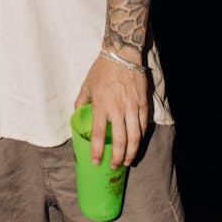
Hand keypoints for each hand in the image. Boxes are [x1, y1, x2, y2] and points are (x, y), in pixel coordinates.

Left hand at [74, 51, 149, 167]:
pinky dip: (141, 139)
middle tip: (114, 166)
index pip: (97, 134)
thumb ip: (81, 102)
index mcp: (100, 104)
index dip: (96, 151)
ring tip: (127, 161)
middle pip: (119, 140)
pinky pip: (143, 126)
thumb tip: (78, 117)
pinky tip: (137, 145)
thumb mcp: (86, 85)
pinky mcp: (143, 104)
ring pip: (134, 137)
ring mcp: (132, 107)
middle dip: (116, 157)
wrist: (122, 54)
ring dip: (131, 153)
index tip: (96, 162)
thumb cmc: (101, 70)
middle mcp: (117, 108)